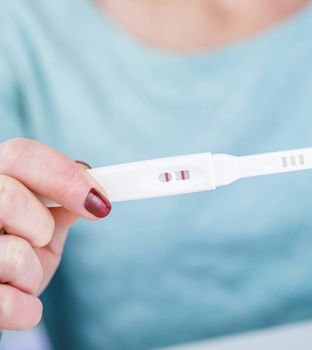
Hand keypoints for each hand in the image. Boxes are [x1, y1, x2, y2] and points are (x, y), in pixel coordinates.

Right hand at [0, 138, 110, 329]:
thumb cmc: (11, 262)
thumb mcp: (37, 230)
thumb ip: (58, 207)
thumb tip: (95, 193)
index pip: (20, 155)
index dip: (65, 176)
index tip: (100, 204)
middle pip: (8, 197)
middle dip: (41, 226)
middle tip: (40, 240)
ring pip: (15, 254)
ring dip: (32, 273)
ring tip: (19, 278)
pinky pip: (7, 303)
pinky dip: (25, 309)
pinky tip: (16, 303)